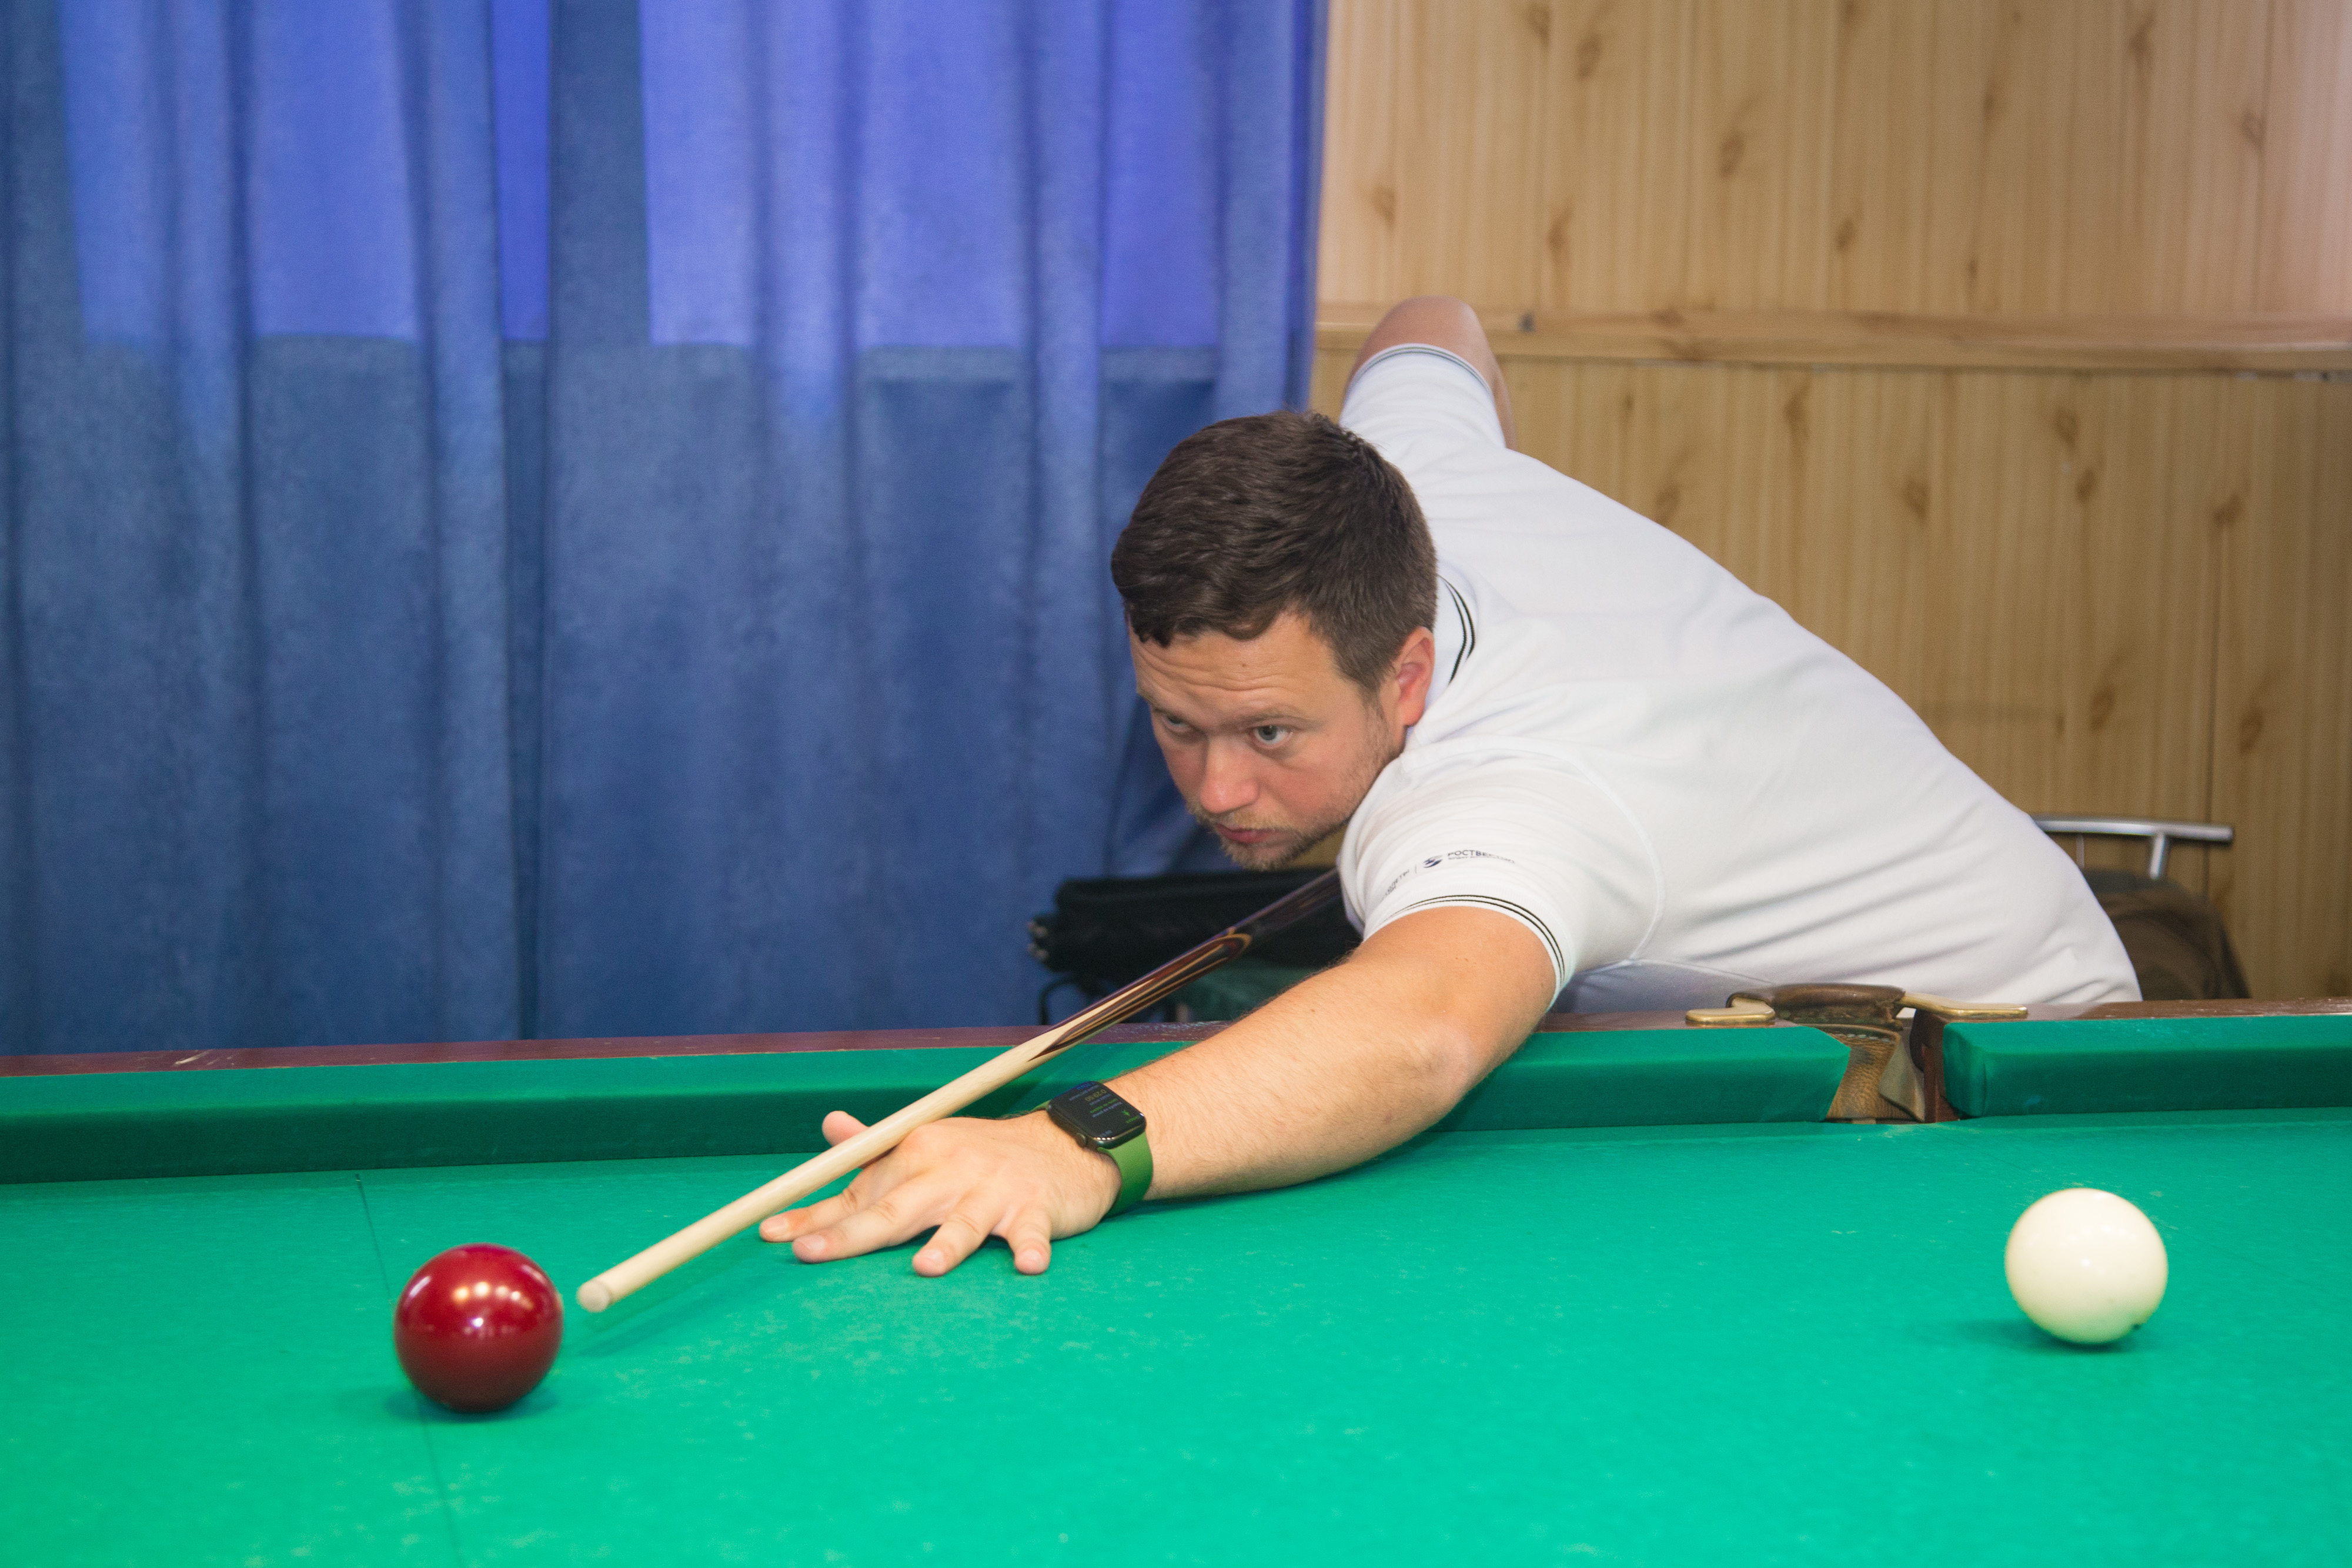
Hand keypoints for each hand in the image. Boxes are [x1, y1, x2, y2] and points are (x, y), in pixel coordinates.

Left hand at [756, 1110, 1123, 1275]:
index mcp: (917, 1155)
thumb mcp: (927, 1147)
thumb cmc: (982, 1158)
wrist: (1065, 1145)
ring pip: (965, 1221)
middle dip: (851, 1234)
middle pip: (896, 1208)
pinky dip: (1033, 1248)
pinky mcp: (1038, 1208)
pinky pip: (1034, 1232)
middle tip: (812, 1254)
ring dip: (947, 1243)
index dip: (814, 1217)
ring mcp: (995, 1190)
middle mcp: (951, 1169)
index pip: (858, 1191)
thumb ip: (874, 1152)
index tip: (770, 1235)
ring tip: (925, 1268)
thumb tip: (828, 1127)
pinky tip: (1029, 1265)